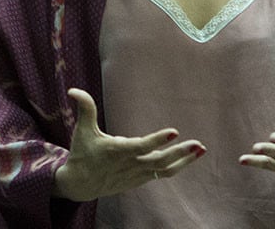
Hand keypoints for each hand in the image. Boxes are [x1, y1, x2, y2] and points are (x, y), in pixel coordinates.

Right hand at [53, 88, 205, 201]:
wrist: (81, 184)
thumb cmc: (82, 153)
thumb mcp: (82, 130)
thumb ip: (85, 108)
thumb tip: (74, 90)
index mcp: (115, 151)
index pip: (140, 147)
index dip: (157, 140)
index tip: (174, 131)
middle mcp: (129, 165)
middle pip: (159, 161)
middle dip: (180, 153)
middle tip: (198, 143)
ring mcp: (137, 174)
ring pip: (165, 169)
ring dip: (184, 160)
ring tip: (201, 149)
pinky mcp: (141, 179)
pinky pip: (163, 174)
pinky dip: (177, 165)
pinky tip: (189, 156)